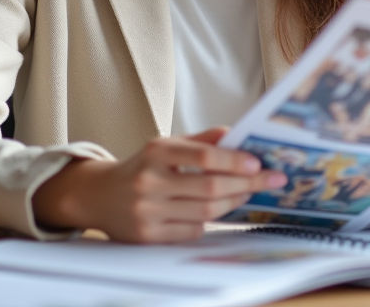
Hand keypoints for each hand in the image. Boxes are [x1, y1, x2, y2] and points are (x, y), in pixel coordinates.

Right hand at [32, 127, 285, 242]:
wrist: (99, 195)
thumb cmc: (143, 167)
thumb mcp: (166, 146)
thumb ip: (202, 140)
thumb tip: (236, 134)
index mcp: (157, 152)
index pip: (204, 156)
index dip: (235, 161)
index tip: (258, 163)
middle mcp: (149, 181)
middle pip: (210, 188)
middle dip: (246, 184)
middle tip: (270, 181)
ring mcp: (146, 211)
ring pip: (205, 212)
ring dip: (233, 203)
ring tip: (248, 193)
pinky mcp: (147, 236)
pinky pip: (192, 230)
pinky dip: (209, 220)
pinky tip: (216, 210)